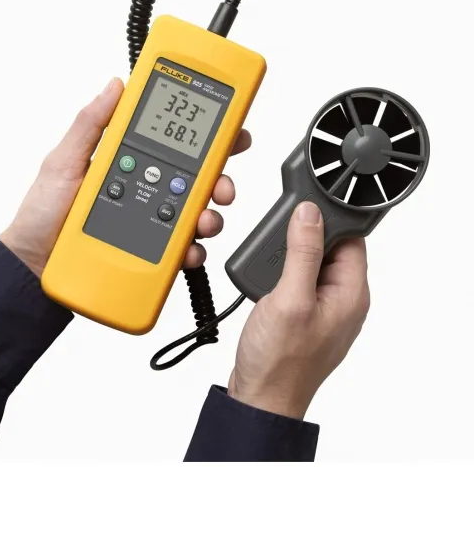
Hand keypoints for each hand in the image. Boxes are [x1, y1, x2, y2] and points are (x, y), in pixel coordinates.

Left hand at [0, 77, 251, 277]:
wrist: (33, 263)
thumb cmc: (44, 213)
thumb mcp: (64, 161)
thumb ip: (90, 125)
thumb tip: (115, 86)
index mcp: (129, 161)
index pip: (173, 142)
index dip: (206, 133)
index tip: (230, 128)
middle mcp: (145, 188)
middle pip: (197, 178)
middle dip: (220, 177)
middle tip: (222, 184)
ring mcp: (150, 222)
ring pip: (196, 214)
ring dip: (211, 215)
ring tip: (203, 220)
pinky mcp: (149, 252)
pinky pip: (181, 249)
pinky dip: (193, 250)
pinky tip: (188, 250)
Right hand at [228, 201, 369, 419]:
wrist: (260, 398)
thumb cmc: (280, 361)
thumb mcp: (291, 298)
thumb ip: (303, 252)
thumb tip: (310, 214)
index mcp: (351, 294)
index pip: (351, 240)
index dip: (327, 221)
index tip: (302, 212)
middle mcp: (341, 300)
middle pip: (329, 249)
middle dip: (303, 239)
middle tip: (278, 245)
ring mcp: (321, 309)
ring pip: (309, 264)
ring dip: (288, 258)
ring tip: (268, 269)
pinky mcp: (301, 316)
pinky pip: (296, 283)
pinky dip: (280, 276)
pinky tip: (265, 283)